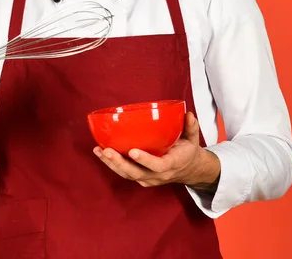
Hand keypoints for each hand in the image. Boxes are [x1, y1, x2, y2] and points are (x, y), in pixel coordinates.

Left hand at [93, 112, 220, 191]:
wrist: (188, 169)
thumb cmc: (187, 151)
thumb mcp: (192, 139)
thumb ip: (190, 127)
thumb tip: (188, 114)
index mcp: (171, 165)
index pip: (158, 166)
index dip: (145, 160)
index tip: (132, 151)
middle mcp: (158, 175)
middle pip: (137, 173)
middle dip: (120, 163)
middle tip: (107, 151)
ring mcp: (149, 178)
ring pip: (128, 175)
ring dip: (112, 164)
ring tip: (99, 151)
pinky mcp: (141, 178)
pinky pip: (125, 173)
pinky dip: (112, 165)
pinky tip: (101, 153)